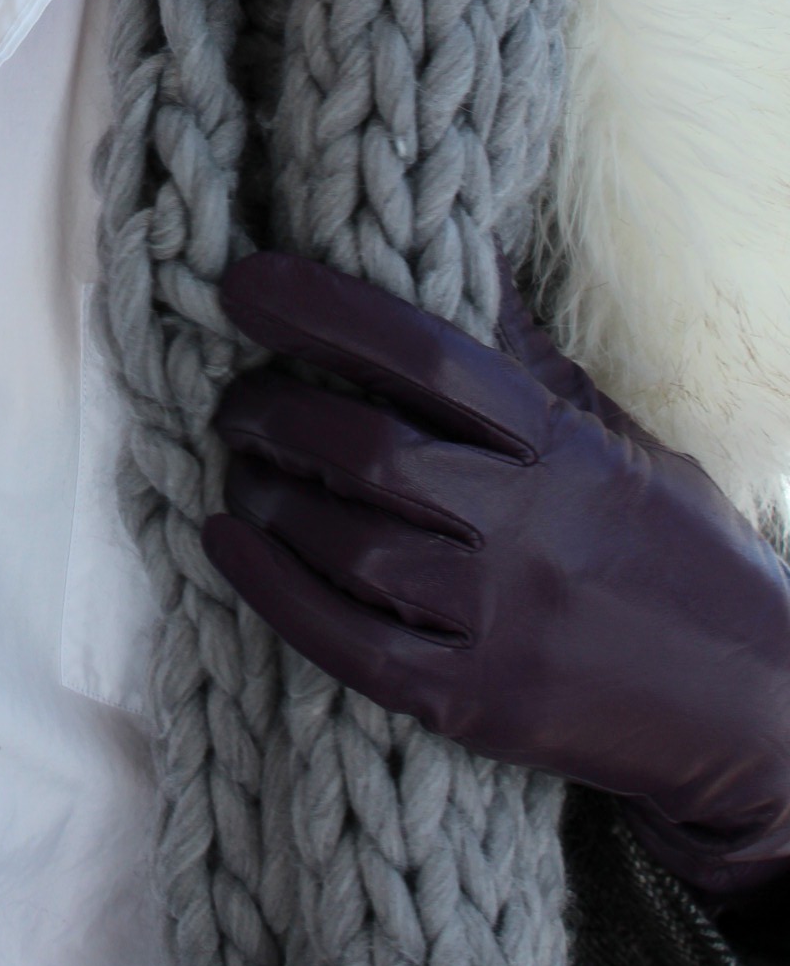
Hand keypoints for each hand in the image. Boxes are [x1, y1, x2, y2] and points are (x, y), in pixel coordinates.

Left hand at [201, 250, 789, 900]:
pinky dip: (271, 588)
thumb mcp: (619, 440)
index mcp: (561, 447)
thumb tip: (462, 251)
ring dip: (268, 495)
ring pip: (346, 544)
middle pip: (367, 449)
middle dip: (275, 409)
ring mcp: (503, 622)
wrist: (762, 714)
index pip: (423, 353)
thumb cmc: (680, 554)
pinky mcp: (478, 705)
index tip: (245, 280)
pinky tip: (229, 541)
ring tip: (241, 466)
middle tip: (235, 396)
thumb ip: (528, 359)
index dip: (323, 307)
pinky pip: (346, 644)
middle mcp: (530, 528)